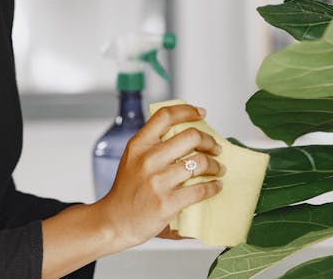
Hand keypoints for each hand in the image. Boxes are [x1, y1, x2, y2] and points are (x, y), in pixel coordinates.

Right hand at [93, 103, 223, 248]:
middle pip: (191, 136)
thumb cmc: (127, 190)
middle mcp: (148, 159)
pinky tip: (215, 186)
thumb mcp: (133, 159)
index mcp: (139, 145)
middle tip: (215, 148)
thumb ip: (153, 145)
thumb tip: (188, 134)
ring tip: (218, 168)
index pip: (165, 116)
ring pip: (200, 162)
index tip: (201, 114)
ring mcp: (157, 181)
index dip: (187, 111)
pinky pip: (200, 189)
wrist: (115, 222)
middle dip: (209, 141)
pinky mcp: (167, 203)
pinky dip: (213, 186)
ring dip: (215, 165)